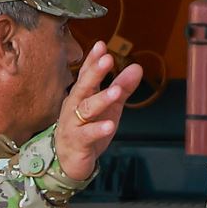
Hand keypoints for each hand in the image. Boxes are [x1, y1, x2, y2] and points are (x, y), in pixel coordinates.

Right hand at [55, 43, 144, 180]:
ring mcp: (73, 124)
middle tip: (107, 59)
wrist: (69, 162)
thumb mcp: (110, 108)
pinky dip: (98, 129)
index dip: (92, 60)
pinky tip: (110, 125)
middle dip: (95, 72)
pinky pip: (87, 135)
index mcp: (81, 96)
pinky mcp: (77, 142)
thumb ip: (122, 88)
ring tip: (116, 91)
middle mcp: (74, 107)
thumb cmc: (88, 130)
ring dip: (101, 99)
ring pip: (85, 109)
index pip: (86, 74)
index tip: (101, 45)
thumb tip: (137, 67)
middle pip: (83, 87)